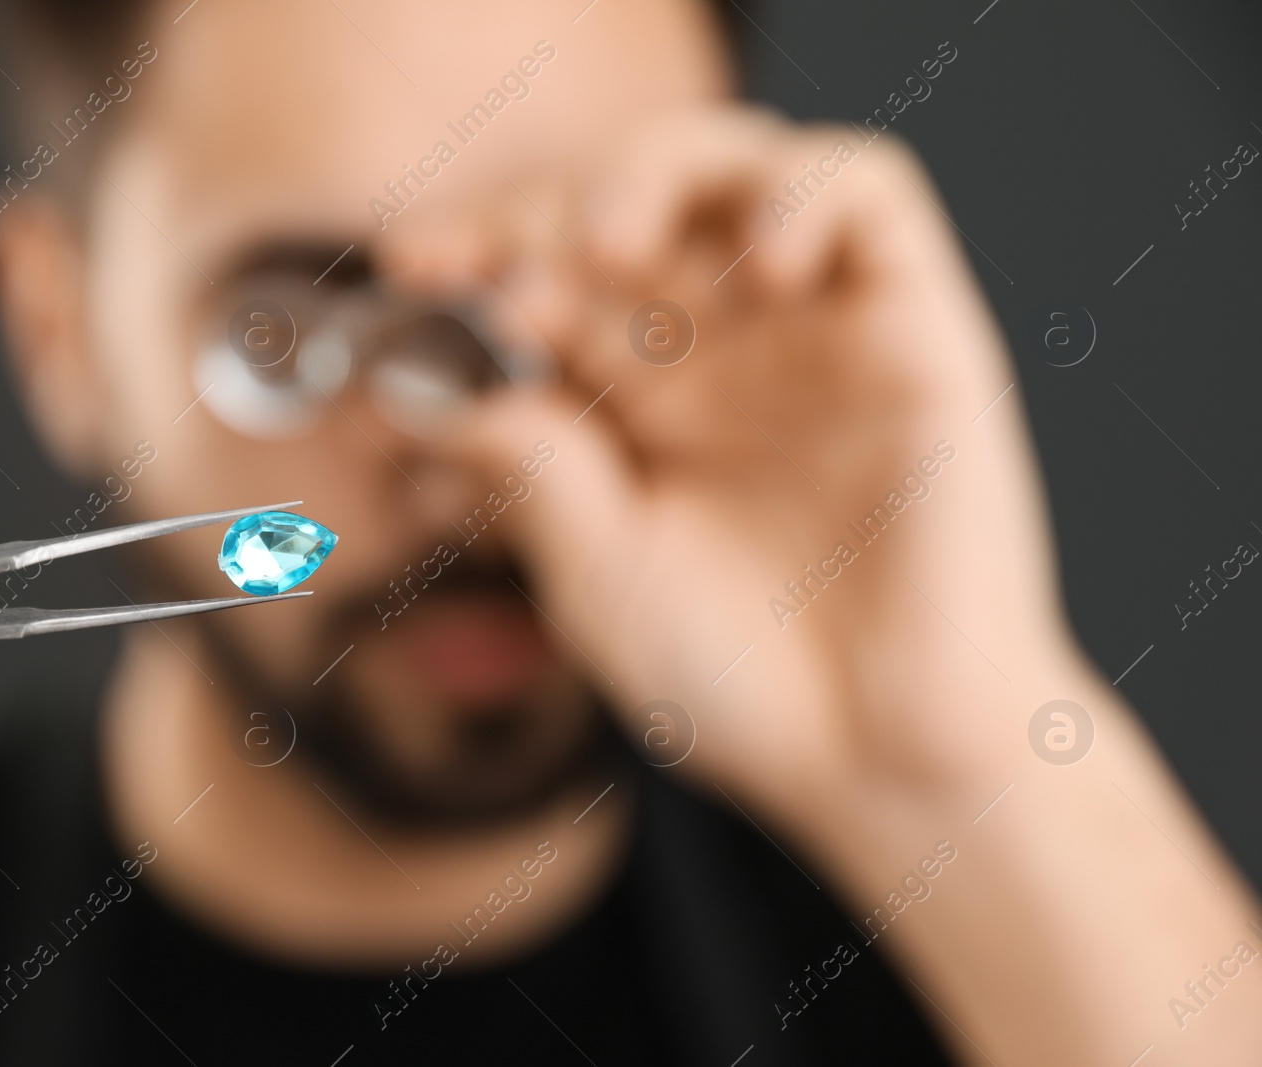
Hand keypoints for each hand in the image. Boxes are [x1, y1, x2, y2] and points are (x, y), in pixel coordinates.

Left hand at [395, 104, 1261, 1064]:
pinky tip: (762, 272)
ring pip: (731, 169)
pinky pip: (869, 194)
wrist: (879, 760)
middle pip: (617, 211)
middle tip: (506, 294)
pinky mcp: (915, 327)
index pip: (541, 281)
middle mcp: (713, 352)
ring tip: (604, 251)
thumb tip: (431, 388)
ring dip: (655, 178)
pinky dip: (806, 198)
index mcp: (629, 406)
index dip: (471, 258)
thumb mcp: (595, 575)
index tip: (405, 269)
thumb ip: (526, 469)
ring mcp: (810, 332)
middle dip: (542, 226)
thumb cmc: (734, 684)